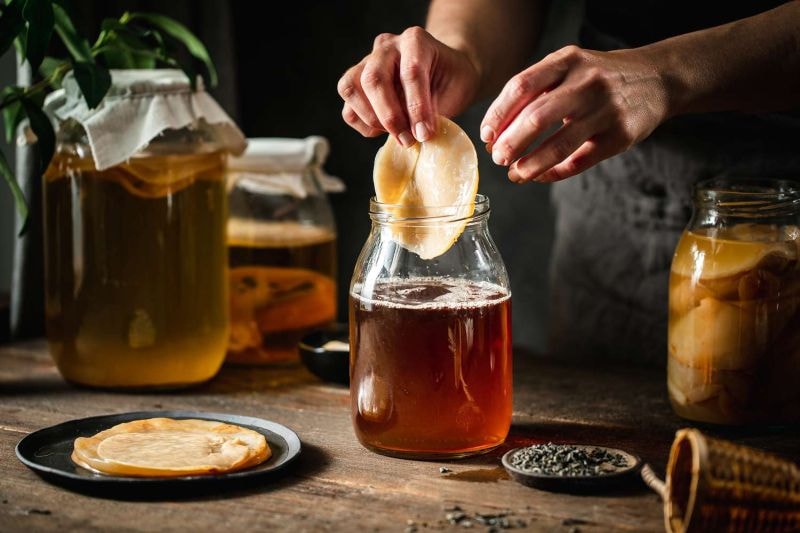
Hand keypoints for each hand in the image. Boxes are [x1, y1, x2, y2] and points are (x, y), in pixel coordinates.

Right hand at [337, 27, 480, 145]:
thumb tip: (418, 134)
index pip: (410, 72)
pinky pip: (348, 109)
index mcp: (415, 40)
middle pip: (374, 79)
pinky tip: (385, 131)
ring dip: (372, 119)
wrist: (444, 73)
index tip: (424, 134)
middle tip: (408, 139)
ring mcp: (366, 63)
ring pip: (351, 88)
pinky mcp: (355, 84)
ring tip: (397, 134)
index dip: (417, 107)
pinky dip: (363, 125)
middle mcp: (387, 47)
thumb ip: (437, 108)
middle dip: (389, 116)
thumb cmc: (451, 81)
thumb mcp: (457, 90)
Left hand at [480, 45, 669, 182]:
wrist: (657, 78)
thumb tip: (496, 130)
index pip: (521, 86)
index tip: (486, 135)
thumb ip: (535, 91)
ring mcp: (606, 109)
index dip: (498, 114)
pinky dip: (555, 172)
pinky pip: (580, 161)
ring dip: (531, 165)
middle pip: (537, 116)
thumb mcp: (569, 68)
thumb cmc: (599, 78)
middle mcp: (587, 82)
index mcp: (567, 60)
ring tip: (515, 175)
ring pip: (560, 144)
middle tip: (498, 158)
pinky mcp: (621, 135)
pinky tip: (540, 176)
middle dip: (511, 143)